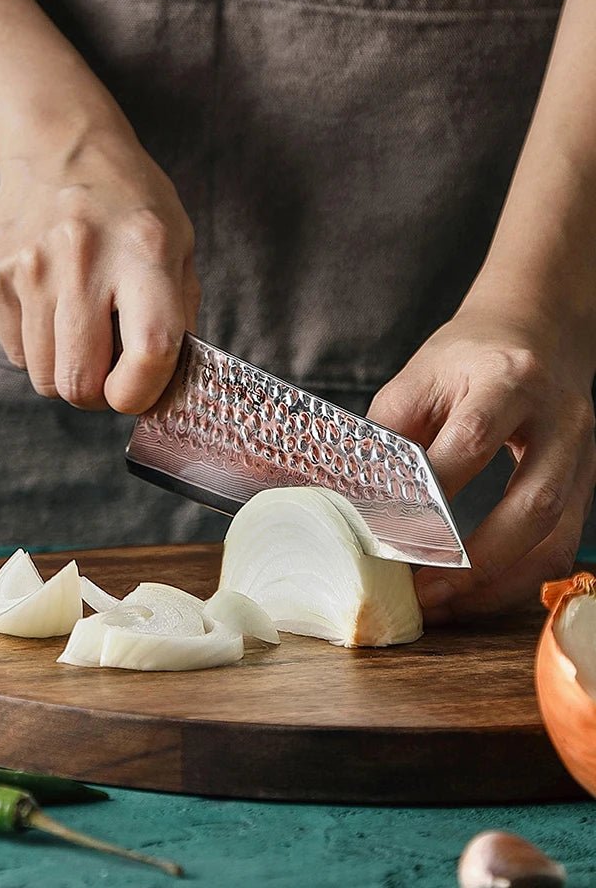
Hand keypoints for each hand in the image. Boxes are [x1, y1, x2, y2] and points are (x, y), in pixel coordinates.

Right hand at [0, 124, 199, 411]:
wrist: (59, 146)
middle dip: (97, 396)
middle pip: (79, 381)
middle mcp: (83, 259)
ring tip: (82, 337)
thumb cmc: (128, 203)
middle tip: (109, 377)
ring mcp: (31, 267)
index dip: (142, 392)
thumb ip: (178, 315)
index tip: (139, 393)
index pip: (148, 350)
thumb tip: (167, 389)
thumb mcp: (177, 244)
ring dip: (66, 374)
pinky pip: (17, 353)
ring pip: (44, 376)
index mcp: (144, 252)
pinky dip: (38, 350)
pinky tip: (53, 314)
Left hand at [367, 304, 595, 622]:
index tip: (389, 533)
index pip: (472, 441)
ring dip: (501, 582)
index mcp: (506, 380)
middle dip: (478, 558)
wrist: (536, 330)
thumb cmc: (465, 357)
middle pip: (534, 500)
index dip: (432, 494)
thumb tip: (363, 501)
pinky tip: (478, 594)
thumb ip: (393, 434)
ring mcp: (583, 453)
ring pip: (556, 534)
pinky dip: (520, 577)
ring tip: (446, 605)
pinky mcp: (587, 482)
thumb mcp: (418, 377)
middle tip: (425, 591)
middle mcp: (558, 418)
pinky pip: (562, 542)